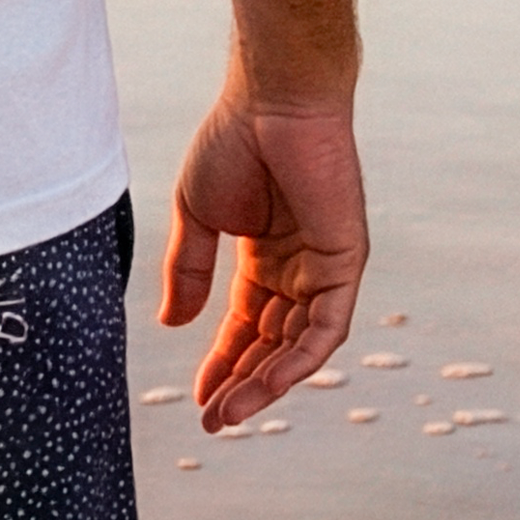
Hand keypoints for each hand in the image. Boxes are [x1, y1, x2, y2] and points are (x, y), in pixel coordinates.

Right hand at [159, 95, 366, 431]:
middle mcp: (297, 267)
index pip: (246, 324)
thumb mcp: (197, 215)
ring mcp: (324, 266)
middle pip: (271, 342)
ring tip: (231, 410)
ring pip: (298, 343)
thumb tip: (174, 325)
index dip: (221, 361)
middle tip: (213, 418)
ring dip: (266, 381)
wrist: (271, 101)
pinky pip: (326, 325)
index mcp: (263, 254)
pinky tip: (268, 380)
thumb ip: (187, 270)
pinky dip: (300, 357)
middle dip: (241, 382)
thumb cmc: (234, 140)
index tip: (199, 399)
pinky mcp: (345, 261)